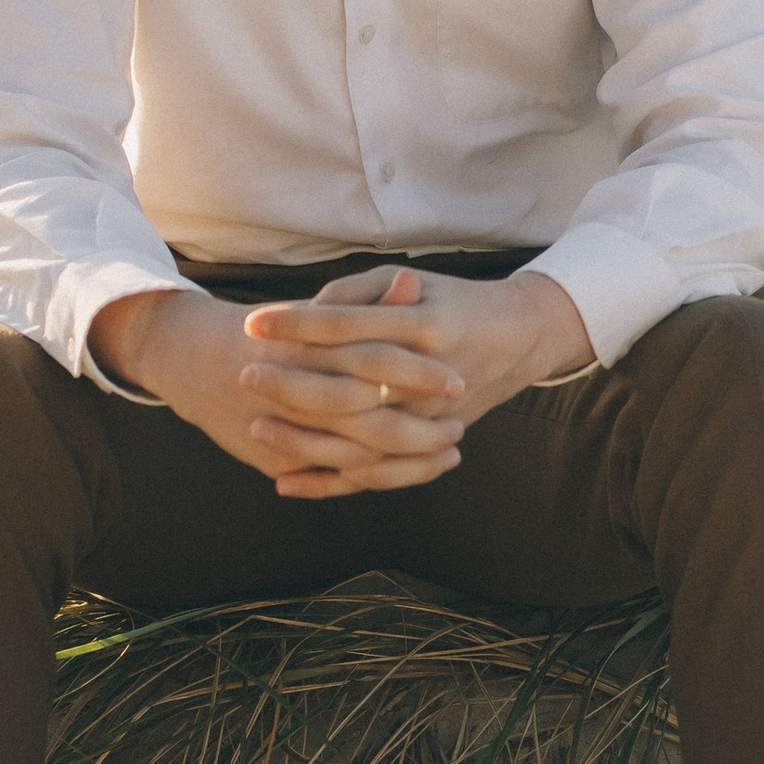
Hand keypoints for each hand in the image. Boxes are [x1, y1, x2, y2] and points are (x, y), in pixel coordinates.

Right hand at [91, 269, 465, 496]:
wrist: (185, 358)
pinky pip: (330, 480)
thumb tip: (410, 281)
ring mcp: (279, 433)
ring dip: (407, 461)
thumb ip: (363, 299)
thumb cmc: (263, 328)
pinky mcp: (273, 461)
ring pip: (353, 459)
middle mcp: (289, 394)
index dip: (417, 376)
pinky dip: (373, 480)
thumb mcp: (311, 309)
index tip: (457, 379)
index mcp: (301, 348)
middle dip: (419, 429)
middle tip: (460, 422)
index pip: (370, 362)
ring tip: (450, 450)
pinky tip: (413, 473)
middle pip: (367, 421)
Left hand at [250, 262, 591, 463]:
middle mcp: (429, 375)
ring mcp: (432, 417)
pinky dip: (328, 481)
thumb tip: (309, 308)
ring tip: (256, 427)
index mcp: (422, 326)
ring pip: (361, 439)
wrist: (518, 337)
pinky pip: (375, 473)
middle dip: (293, 383)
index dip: (299, 324)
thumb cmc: (453, 302)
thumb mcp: (410, 281)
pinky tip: (284, 480)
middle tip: (245, 374)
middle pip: (351, 387)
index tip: (254, 323)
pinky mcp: (428, 445)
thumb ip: (358, 293)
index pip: (348, 326)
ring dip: (304, 437)